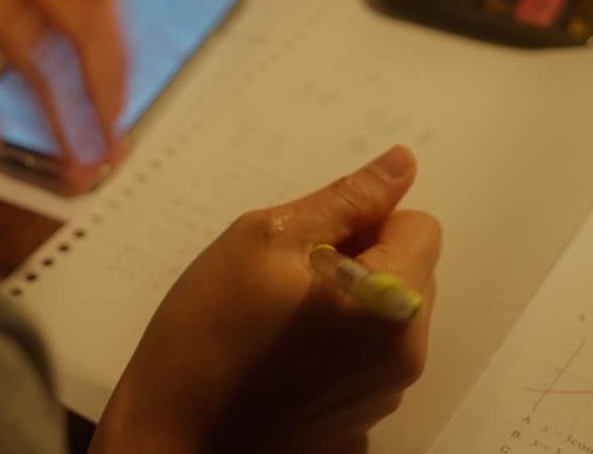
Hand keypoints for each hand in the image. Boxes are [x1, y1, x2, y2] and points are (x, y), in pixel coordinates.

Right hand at [91, 146, 440, 453]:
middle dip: (362, 262)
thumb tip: (402, 164)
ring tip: (278, 319)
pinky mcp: (359, 424)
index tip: (310, 242)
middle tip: (287, 276)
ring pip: (387, 318)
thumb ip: (344, 200)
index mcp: (392, 302)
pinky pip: (365, 363)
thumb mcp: (265, 238)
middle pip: (411, 274)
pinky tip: (280, 359)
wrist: (172, 435)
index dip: (365, 221)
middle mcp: (406, 354)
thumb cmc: (209, 328)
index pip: (419, 226)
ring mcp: (385, 396)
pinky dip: (335, 350)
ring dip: (348, 305)